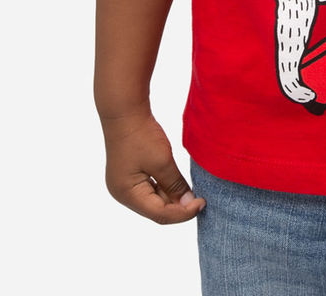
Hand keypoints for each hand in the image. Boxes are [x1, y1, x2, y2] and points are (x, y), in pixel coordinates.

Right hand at [100, 107, 204, 223]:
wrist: (125, 111)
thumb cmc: (141, 135)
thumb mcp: (162, 161)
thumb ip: (175, 185)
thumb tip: (188, 204)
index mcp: (127, 194)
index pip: (159, 214)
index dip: (183, 213)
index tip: (202, 203)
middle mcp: (122, 194)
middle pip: (155, 210)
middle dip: (178, 207)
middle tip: (199, 198)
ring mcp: (124, 185)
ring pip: (153, 200)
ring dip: (172, 197)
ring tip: (191, 191)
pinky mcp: (129, 175)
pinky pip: (149, 189)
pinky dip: (164, 188)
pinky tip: (177, 182)